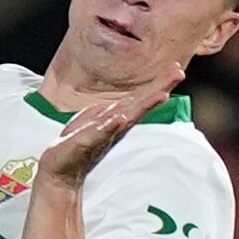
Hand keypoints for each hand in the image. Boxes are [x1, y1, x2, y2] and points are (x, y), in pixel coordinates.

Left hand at [34, 73, 181, 190]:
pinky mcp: (87, 143)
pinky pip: (101, 133)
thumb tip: (129, 99)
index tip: (177, 68)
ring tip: (161, 94)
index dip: (158, 84)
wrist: (60, 170)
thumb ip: (114, 110)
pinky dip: (111, 126)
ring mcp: (103, 134)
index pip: (141, 98)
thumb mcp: (97, 119)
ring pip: (127, 116)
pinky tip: (120, 119)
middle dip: (159, 88)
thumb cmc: (79, 143)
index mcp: (117, 117)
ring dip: (144, 105)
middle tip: (178, 73)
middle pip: (140, 104)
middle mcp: (115, 125)